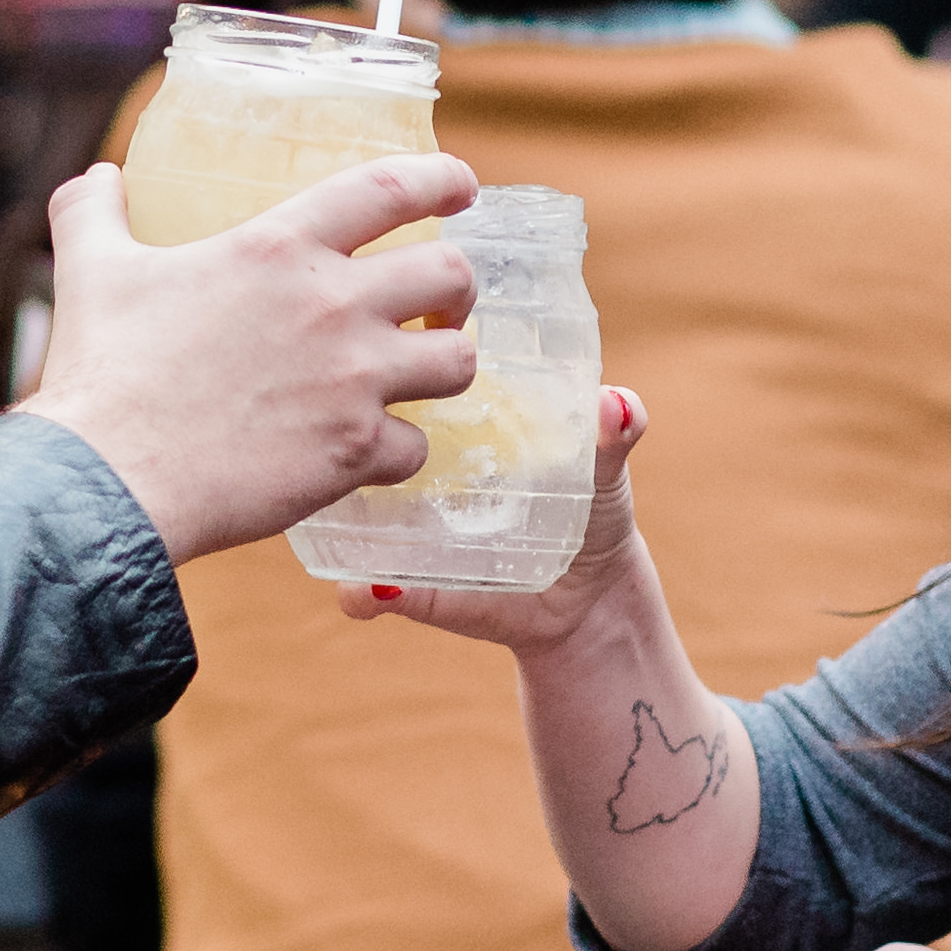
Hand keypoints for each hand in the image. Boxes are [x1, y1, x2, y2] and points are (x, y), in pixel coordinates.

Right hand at [22, 156, 481, 558]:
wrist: (109, 479)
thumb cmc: (102, 372)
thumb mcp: (93, 271)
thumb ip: (95, 213)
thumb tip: (99, 178)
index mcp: (278, 246)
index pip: (390, 189)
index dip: (441, 180)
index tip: (462, 187)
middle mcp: (332, 303)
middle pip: (452, 275)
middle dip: (458, 289)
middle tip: (438, 306)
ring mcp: (352, 380)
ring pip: (458, 362)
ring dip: (445, 365)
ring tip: (422, 374)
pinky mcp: (354, 451)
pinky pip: (417, 447)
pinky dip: (399, 450)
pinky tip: (370, 452)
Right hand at [333, 386, 659, 653]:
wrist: (587, 602)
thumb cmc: (592, 513)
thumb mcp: (603, 470)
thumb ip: (612, 436)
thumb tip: (617, 404)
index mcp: (459, 423)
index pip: (410, 384)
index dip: (386, 365)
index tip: (373, 347)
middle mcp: (419, 469)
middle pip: (362, 444)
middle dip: (342, 435)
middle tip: (350, 432)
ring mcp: (405, 528)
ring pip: (347, 517)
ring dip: (333, 517)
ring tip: (339, 513)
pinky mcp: (410, 586)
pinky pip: (369, 590)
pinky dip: (362, 593)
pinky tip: (369, 591)